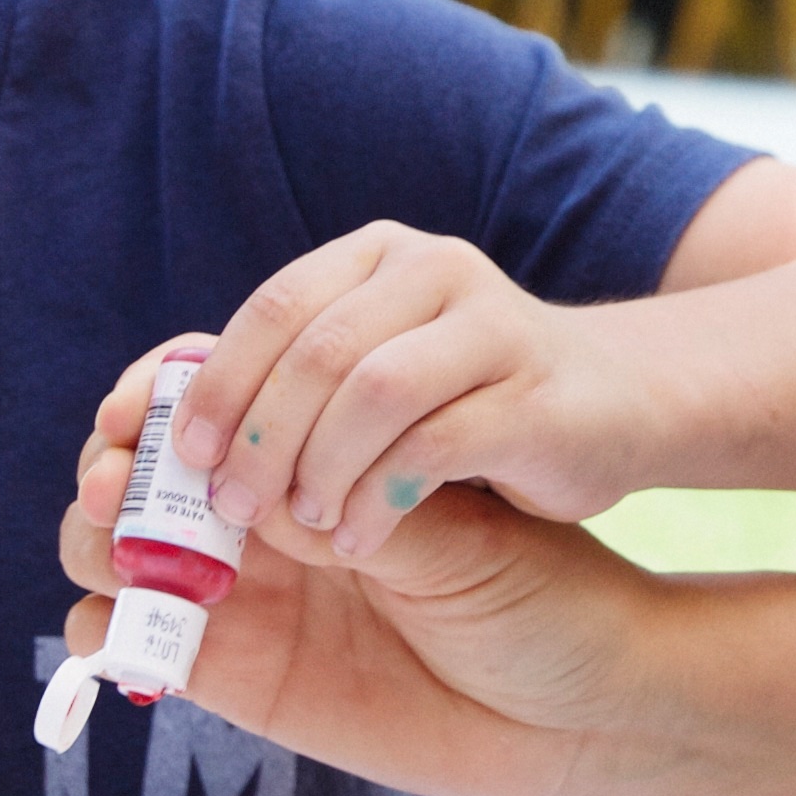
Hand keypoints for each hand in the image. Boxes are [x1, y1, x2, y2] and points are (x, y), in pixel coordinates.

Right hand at [60, 437, 660, 795]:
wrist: (577, 707)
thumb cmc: (539, 591)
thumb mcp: (457, 527)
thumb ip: (358, 499)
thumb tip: (257, 482)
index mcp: (322, 447)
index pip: (211, 393)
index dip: (161, 390)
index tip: (149, 398)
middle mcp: (267, 514)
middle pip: (139, 467)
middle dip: (112, 460)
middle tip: (121, 479)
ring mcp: (243, 594)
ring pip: (114, 547)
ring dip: (94, 536)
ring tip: (124, 544)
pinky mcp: (233, 675)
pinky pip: (131, 644)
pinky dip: (100, 629)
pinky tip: (120, 627)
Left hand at [146, 222, 667, 566]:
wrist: (618, 402)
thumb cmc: (473, 398)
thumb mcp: (381, 367)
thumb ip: (303, 380)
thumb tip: (177, 436)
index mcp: (380, 257)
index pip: (276, 307)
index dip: (219, 381)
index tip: (183, 455)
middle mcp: (435, 271)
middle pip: (318, 350)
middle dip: (259, 436)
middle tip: (233, 507)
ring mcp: (492, 326)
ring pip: (374, 390)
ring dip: (320, 467)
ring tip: (304, 525)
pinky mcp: (535, 394)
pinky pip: (438, 443)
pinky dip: (382, 497)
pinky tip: (359, 538)